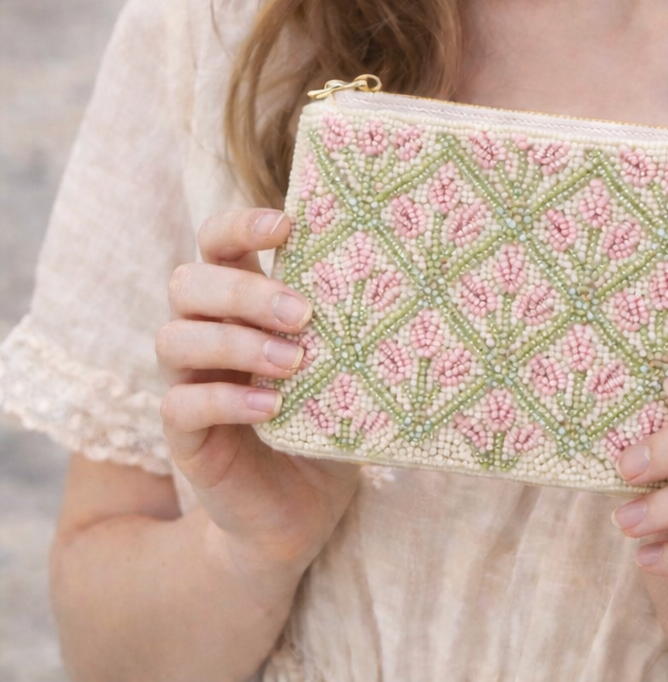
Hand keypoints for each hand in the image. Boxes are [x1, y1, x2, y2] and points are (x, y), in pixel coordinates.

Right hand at [156, 208, 359, 575]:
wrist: (301, 513)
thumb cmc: (328, 418)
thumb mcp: (345, 364)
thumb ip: (356, 323)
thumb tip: (422, 277)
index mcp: (239, 302)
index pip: (216, 242)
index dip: (239, 225)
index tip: (287, 225)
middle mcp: (204, 332)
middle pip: (187, 282)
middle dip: (243, 289)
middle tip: (302, 312)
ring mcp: (187, 381)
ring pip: (175, 338)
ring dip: (236, 341)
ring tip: (294, 361)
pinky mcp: (184, 435)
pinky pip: (181, 404)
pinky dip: (227, 399)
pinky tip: (272, 405)